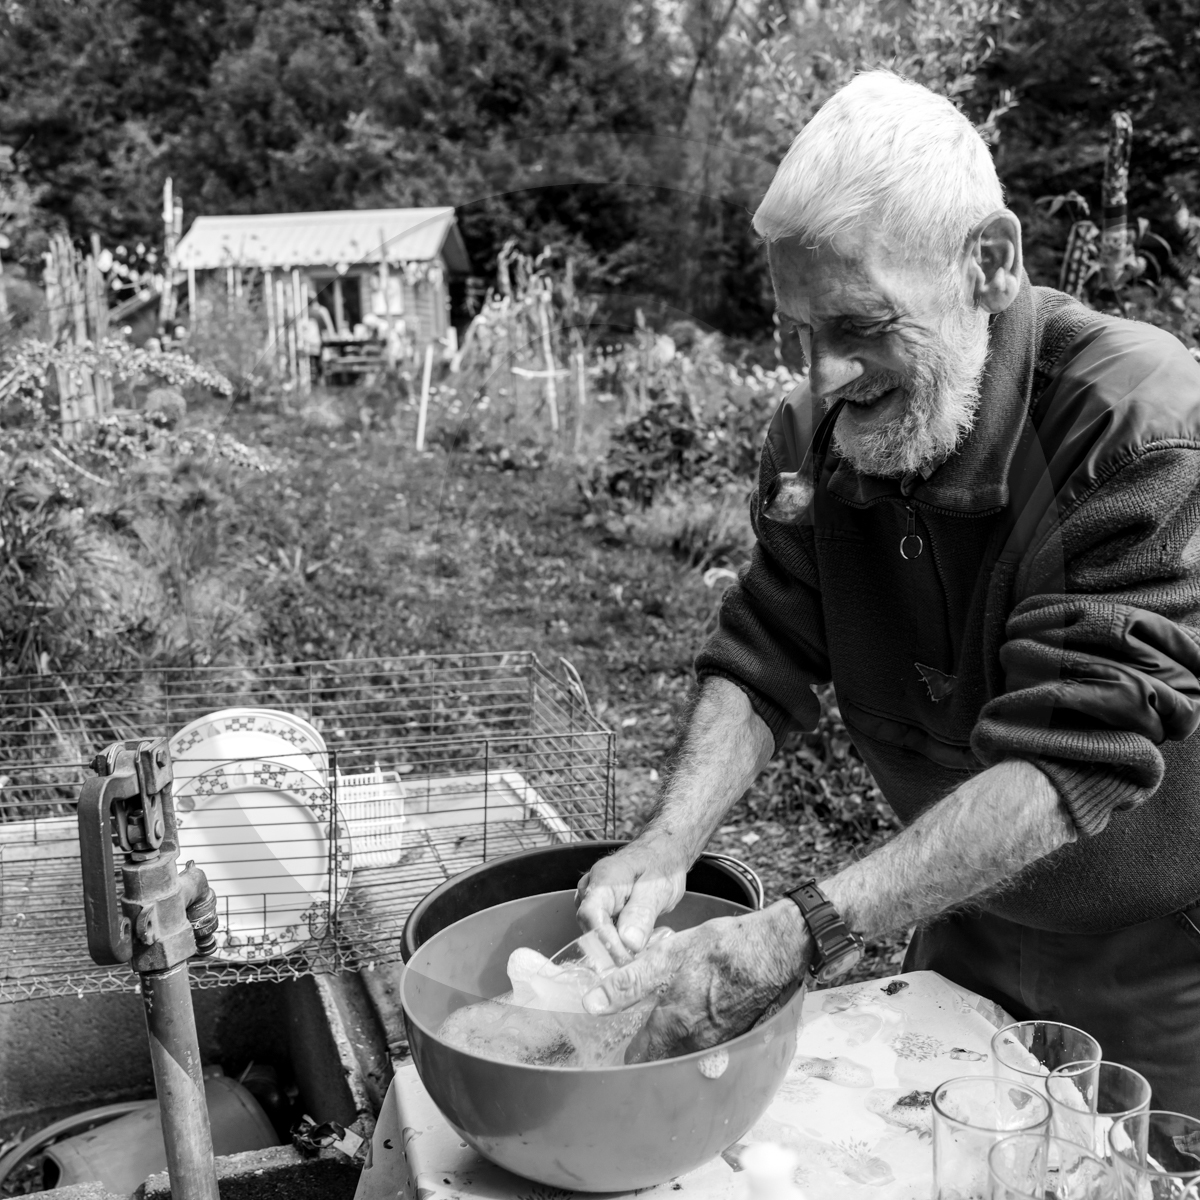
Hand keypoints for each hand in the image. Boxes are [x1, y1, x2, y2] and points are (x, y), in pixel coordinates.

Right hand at [575, 836, 688, 952]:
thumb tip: (628, 943)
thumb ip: (643, 913)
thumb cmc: (662, 865)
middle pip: (590, 926)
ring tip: (640, 951)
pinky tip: (635, 943)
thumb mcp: (659, 888)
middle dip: (611, 948)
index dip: (605, 941)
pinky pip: (603, 930)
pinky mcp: (600, 909)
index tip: (624, 959)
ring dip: (616, 946)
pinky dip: (618, 941)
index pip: (591, 914)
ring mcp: (593, 899)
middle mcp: (591, 888)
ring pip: (596, 931)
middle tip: (637, 960)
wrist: (663, 854)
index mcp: (604, 878)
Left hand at [581, 901, 810, 1058]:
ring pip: (683, 1055)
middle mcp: (694, 1045)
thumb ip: (627, 983)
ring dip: (670, 1045)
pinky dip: (694, 1038)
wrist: (773, 950)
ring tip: (663, 1019)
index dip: (623, 1051)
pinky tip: (694, 1012)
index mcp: (672, 1027)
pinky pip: (705, 1048)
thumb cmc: (720, 949)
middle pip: (660, 1060)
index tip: (613, 1041)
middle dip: (646, 1050)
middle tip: (635, 1029)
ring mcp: (717, 1045)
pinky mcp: (734, 1037)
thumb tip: (591, 1003)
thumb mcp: (666, 956)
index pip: (638, 1058)